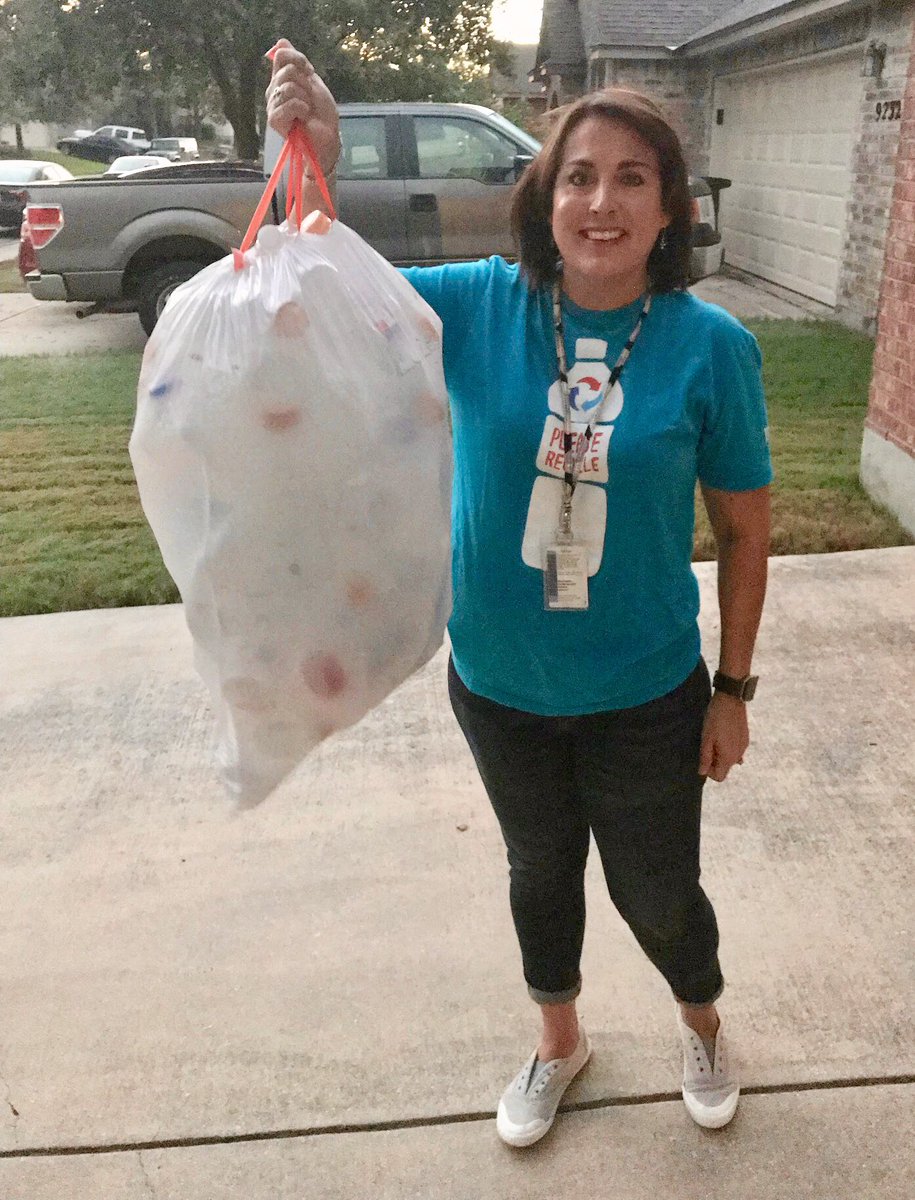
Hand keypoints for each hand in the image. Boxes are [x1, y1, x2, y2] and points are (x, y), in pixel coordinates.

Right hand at [265, 39, 340, 175]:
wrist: (327, 136)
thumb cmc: (321, 112)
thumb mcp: (312, 81)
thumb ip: (296, 62)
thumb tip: (281, 41)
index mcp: (280, 79)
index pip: (281, 54)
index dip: (298, 59)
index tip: (310, 71)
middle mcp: (273, 90)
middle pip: (288, 70)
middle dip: (305, 84)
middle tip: (309, 99)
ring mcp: (272, 105)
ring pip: (289, 87)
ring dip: (305, 98)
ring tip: (306, 110)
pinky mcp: (274, 119)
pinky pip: (290, 103)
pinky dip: (302, 109)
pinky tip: (303, 118)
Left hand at [699, 692, 748, 782]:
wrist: (731, 699)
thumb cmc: (715, 718)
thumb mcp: (706, 738)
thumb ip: (705, 757)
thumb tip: (702, 772)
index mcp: (729, 757)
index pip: (720, 777)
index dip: (709, 771)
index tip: (703, 757)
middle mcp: (739, 755)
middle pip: (725, 768)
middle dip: (714, 761)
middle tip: (707, 744)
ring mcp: (744, 746)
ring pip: (730, 758)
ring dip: (721, 753)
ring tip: (714, 737)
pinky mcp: (745, 738)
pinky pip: (736, 749)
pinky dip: (728, 746)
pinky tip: (722, 734)